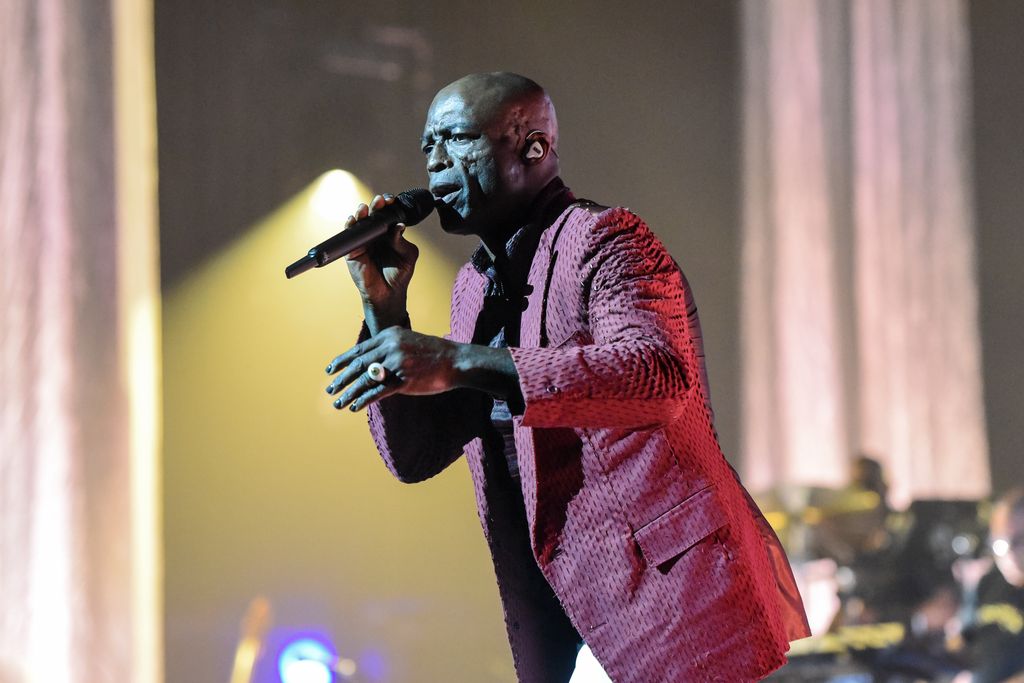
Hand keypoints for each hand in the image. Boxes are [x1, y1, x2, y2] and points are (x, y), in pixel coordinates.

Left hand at [325, 327, 461, 410]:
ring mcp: (396, 363)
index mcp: (389, 335)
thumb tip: (371, 365)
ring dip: (349, 392)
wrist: (455, 361)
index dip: (342, 360)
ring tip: (338, 402)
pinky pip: (378, 392)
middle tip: (330, 389)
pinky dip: (364, 400)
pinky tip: (354, 407)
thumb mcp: (408, 343)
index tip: (330, 370)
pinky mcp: (403, 380)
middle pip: (358, 364)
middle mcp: (390, 346)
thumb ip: (389, 350)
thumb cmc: (433, 354)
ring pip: (365, 379)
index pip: (359, 349)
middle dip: (342, 378)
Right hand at [345, 194, 418, 327]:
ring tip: (364, 209)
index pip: (388, 213)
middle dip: (376, 205)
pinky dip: (350, 226)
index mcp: (389, 232)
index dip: (388, 205)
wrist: (388, 293)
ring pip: (359, 221)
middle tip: (380, 201)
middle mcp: (376, 234)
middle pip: (373, 214)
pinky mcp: (352, 250)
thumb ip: (401, 241)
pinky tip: (353, 220)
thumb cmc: (399, 274)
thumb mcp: (408, 256)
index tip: (392, 200)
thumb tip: (398, 226)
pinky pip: (349, 235)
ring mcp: (363, 241)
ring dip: (361, 212)